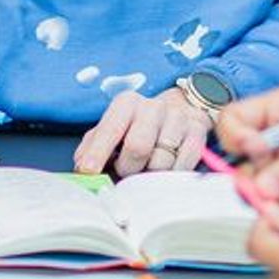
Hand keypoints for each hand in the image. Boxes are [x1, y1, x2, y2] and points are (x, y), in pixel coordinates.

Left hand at [74, 87, 209, 175]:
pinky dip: (171, 174)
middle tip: (126, 172)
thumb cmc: (137, 127)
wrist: (180, 111)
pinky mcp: (197, 132)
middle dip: (128, 168)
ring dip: (151, 174)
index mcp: (126, 104)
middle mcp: (152, 106)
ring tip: (148, 167)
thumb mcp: (112, 129)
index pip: (110, 130)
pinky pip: (183, 165)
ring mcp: (177, 118)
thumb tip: (82, 170)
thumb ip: (92, 148)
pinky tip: (167, 167)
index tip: (89, 172)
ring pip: (161, 161)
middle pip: (137, 147)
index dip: (97, 153)